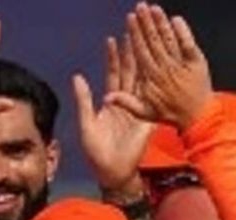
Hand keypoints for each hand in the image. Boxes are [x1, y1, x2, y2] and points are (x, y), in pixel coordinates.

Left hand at [75, 35, 153, 193]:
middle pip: (130, 73)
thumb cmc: (96, 152)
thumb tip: (77, 77)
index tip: (113, 40)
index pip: (113, 75)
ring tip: (145, 43)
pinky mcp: (149, 118)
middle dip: (132, 53)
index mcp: (110, 103)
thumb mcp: (87, 125)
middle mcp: (125, 103)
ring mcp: (139, 109)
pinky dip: (155, 83)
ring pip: (143, 81)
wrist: (113, 172)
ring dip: (144, 63)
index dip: (113, 58)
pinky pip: (152, 98)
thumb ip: (84, 101)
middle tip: (133, 32)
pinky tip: (157, 66)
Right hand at [106, 4, 212, 129]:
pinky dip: (183, 32)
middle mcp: (165, 67)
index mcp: (151, 77)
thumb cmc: (169, 114)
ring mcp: (182, 64)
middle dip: (146, 23)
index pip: (141, 51)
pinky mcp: (197, 63)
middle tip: (140, 6)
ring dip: (161, 23)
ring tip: (154, 8)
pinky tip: (176, 20)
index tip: (130, 20)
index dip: (135, 34)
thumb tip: (106, 97)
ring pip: (169, 40)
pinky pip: (188, 45)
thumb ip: (126, 102)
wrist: (197, 118)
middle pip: (154, 41)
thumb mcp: (143, 112)